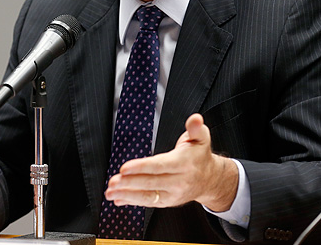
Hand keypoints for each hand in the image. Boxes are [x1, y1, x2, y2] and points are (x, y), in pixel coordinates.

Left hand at [104, 113, 238, 211]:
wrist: (210, 179)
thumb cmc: (200, 156)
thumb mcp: (201, 138)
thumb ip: (195, 127)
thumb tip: (195, 118)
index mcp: (184, 164)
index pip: (160, 166)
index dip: (141, 167)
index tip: (124, 168)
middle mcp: (178, 182)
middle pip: (151, 183)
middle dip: (129, 183)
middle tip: (113, 181)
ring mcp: (172, 194)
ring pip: (147, 196)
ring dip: (126, 195)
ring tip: (110, 192)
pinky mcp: (167, 202)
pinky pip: (147, 203)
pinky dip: (131, 202)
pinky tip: (118, 199)